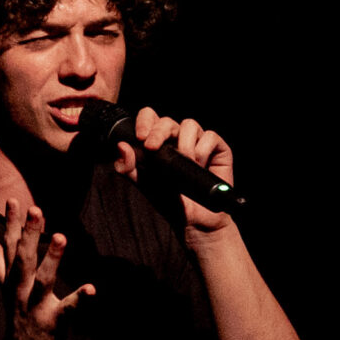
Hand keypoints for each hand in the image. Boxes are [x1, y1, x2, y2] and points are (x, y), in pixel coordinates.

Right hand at [0, 204, 93, 339]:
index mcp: (12, 280)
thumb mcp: (6, 286)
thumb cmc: (18, 317)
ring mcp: (36, 307)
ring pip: (43, 280)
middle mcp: (21, 291)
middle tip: (36, 210)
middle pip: (24, 259)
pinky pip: (67, 310)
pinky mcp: (53, 323)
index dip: (12, 224)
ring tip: (61, 236)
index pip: (10, 247)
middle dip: (29, 235)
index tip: (13, 200)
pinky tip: (91, 289)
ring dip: (52, 259)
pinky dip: (78, 300)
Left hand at [117, 105, 235, 234]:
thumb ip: (129, 167)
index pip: (151, 119)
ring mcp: (198, 143)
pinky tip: (199, 165)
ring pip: (189, 124)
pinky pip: (210, 136)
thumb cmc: (170, 201)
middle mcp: (178, 139)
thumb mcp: (144, 184)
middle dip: (158, 131)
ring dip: (183, 143)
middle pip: (168, 120)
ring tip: (183, 164)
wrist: (194, 220)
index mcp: (160, 144)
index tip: (139, 136)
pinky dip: (202, 150)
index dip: (145, 121)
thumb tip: (121, 147)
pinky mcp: (218, 149)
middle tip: (152, 147)